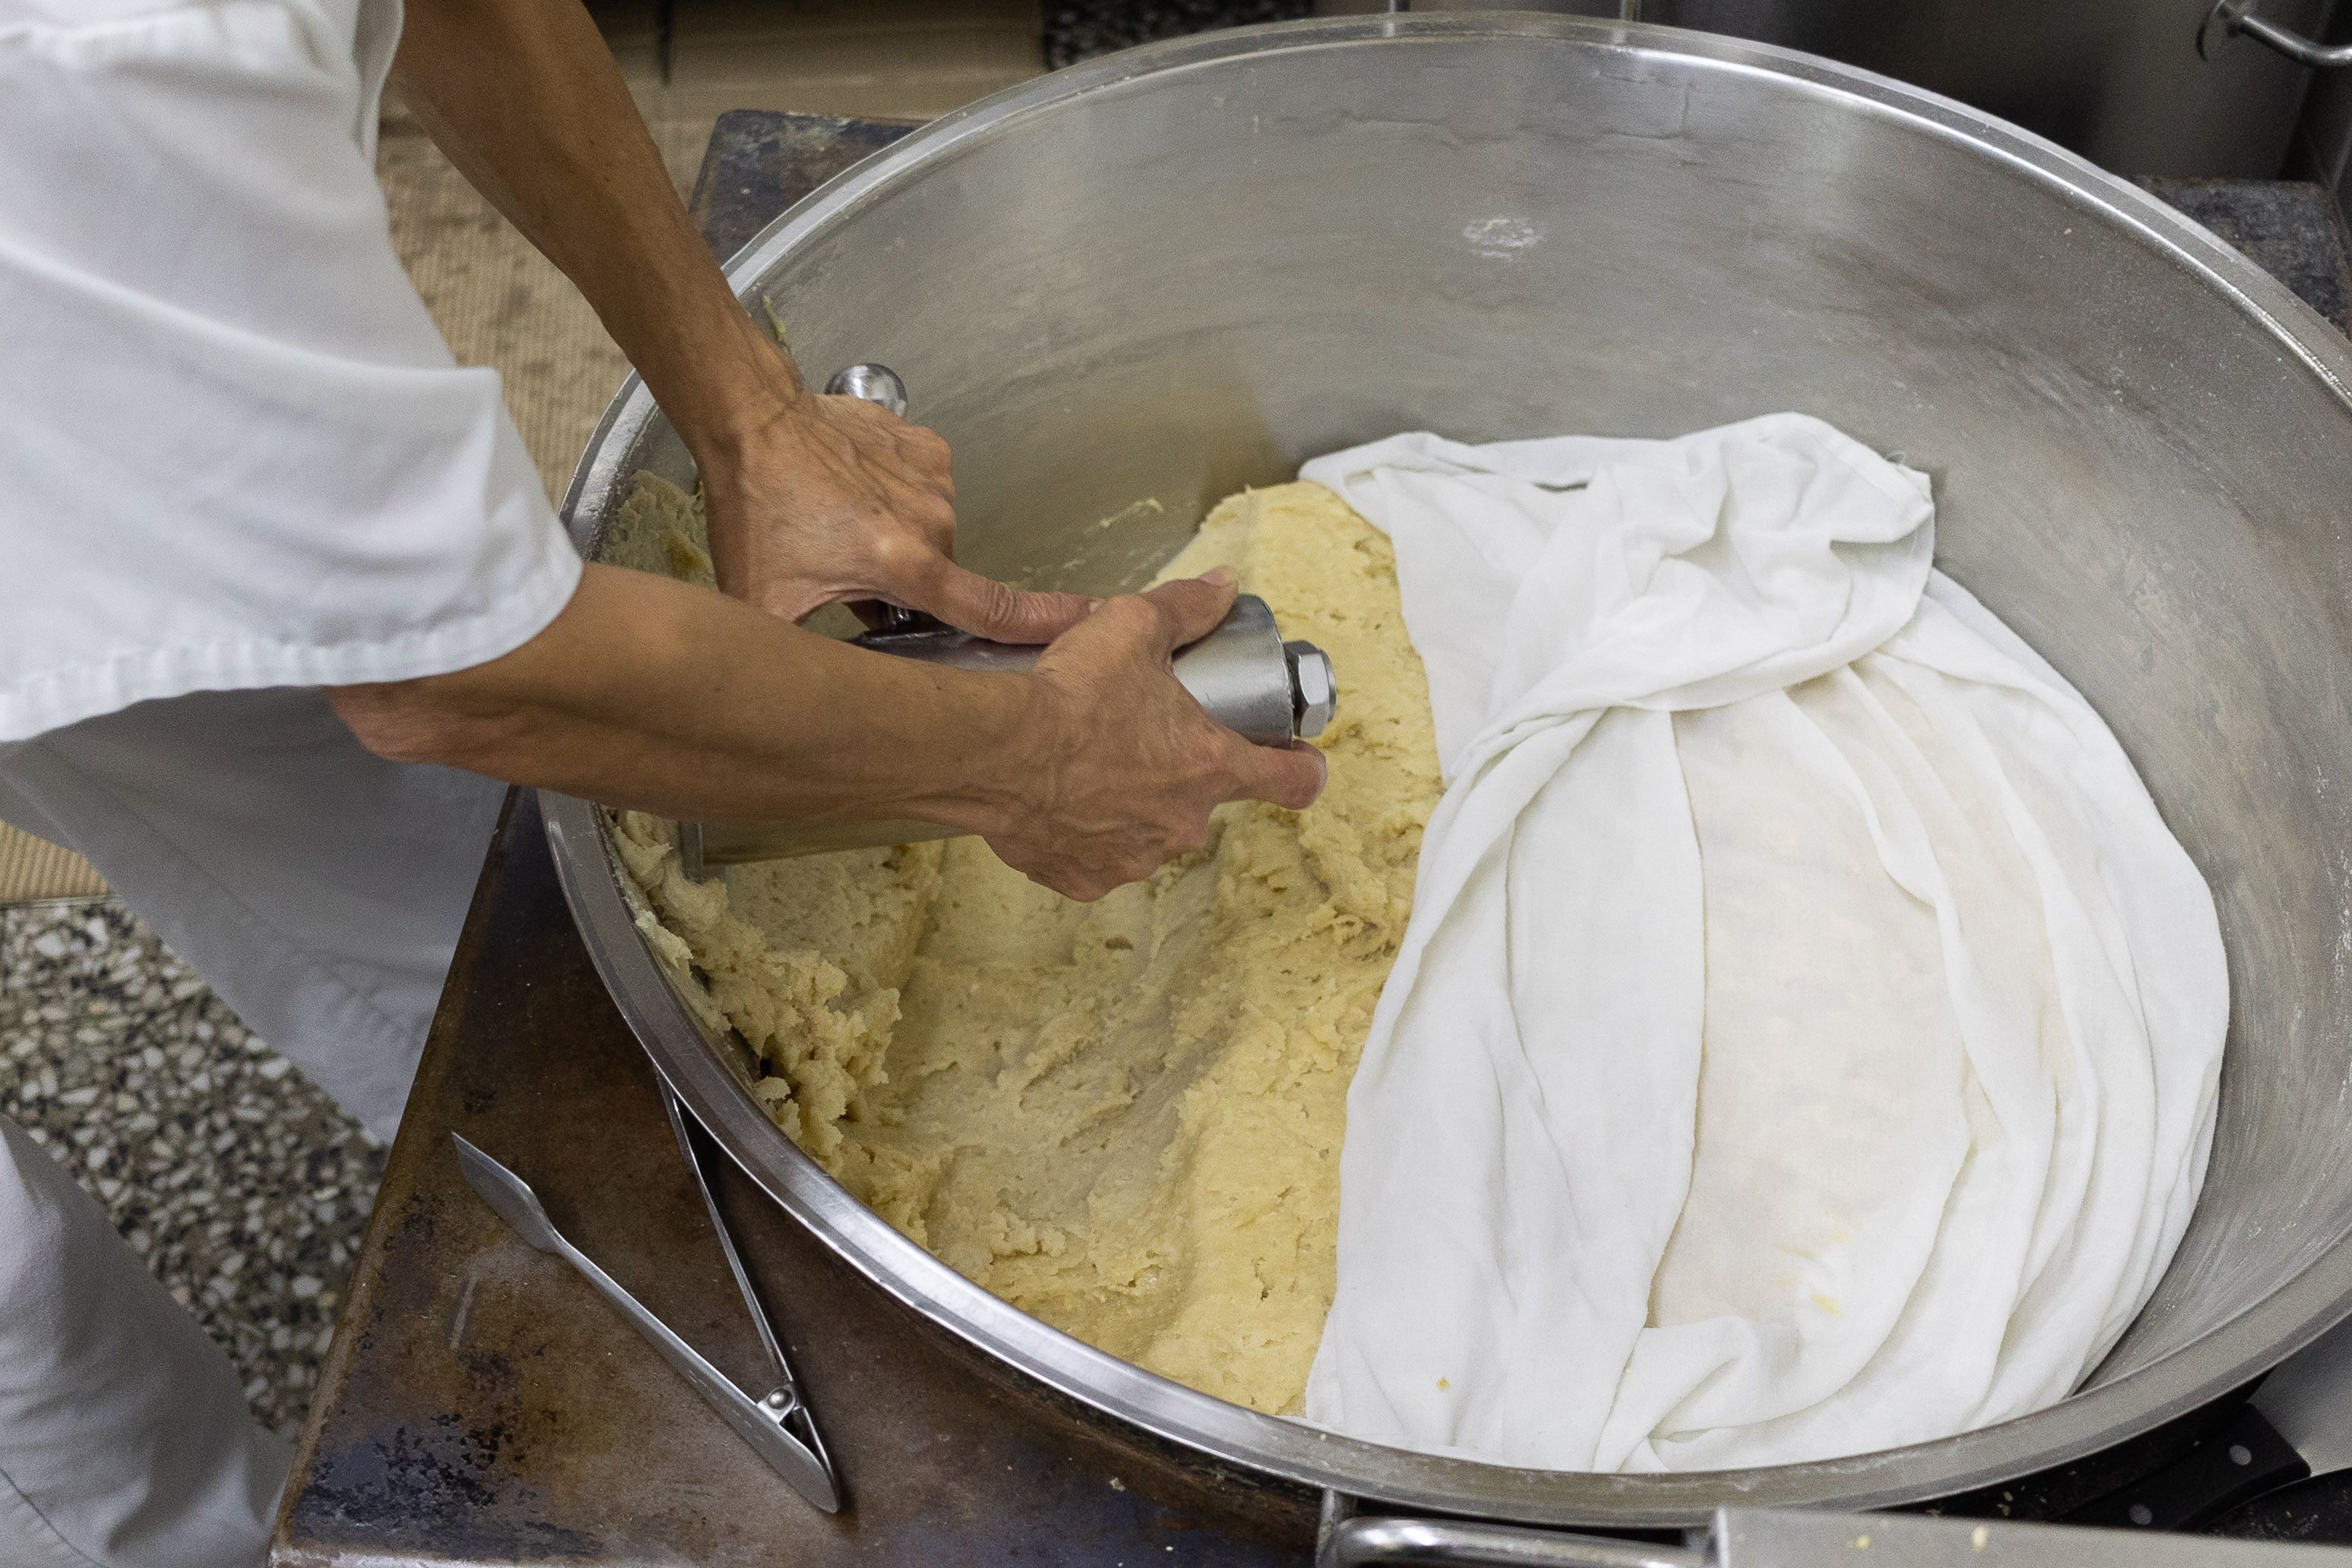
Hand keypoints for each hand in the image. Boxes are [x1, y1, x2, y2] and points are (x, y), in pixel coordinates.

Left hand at [698, 380, 1093, 641]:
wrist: (751, 418)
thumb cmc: (755, 507)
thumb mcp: (769, 602)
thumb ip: (806, 656)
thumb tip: (822, 698)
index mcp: (905, 563)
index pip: (990, 608)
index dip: (1042, 624)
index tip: (1088, 626)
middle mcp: (932, 521)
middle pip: (941, 577)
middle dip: (905, 586)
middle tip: (847, 574)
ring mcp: (932, 478)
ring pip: (931, 534)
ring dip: (898, 540)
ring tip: (841, 525)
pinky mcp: (925, 446)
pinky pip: (924, 490)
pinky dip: (895, 498)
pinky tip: (852, 491)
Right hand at [980, 571, 1327, 899]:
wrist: (994, 750)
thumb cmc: (1070, 694)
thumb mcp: (1134, 627)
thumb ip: (1187, 607)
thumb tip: (1223, 587)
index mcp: (1211, 765)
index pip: (1292, 782)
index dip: (1301, 769)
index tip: (1297, 760)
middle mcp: (1181, 823)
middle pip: (1201, 801)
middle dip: (1178, 773)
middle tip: (1138, 737)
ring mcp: (1133, 858)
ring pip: (1146, 831)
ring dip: (1130, 804)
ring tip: (1089, 765)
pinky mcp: (1083, 878)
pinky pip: (1094, 856)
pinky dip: (1081, 832)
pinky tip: (1058, 800)